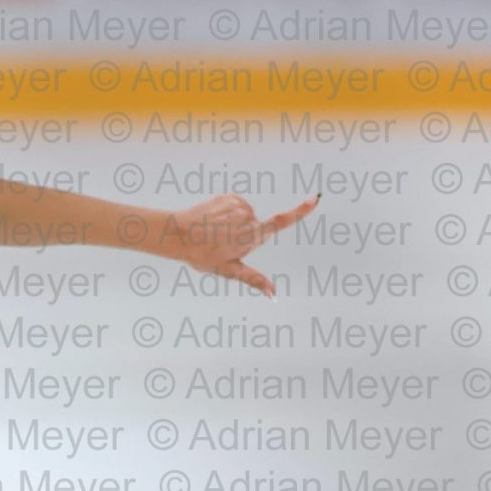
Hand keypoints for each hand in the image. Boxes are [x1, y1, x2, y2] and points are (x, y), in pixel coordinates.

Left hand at [160, 193, 317, 295]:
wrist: (175, 234)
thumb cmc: (201, 255)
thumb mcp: (228, 270)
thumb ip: (254, 279)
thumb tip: (274, 293)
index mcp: (251, 235)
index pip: (280, 222)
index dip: (300, 211)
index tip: (315, 198)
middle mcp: (247, 217)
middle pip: (258, 227)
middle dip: (247, 235)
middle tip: (224, 243)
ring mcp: (237, 204)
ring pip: (247, 216)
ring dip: (236, 224)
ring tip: (216, 232)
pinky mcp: (228, 196)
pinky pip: (236, 206)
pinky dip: (229, 213)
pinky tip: (214, 221)